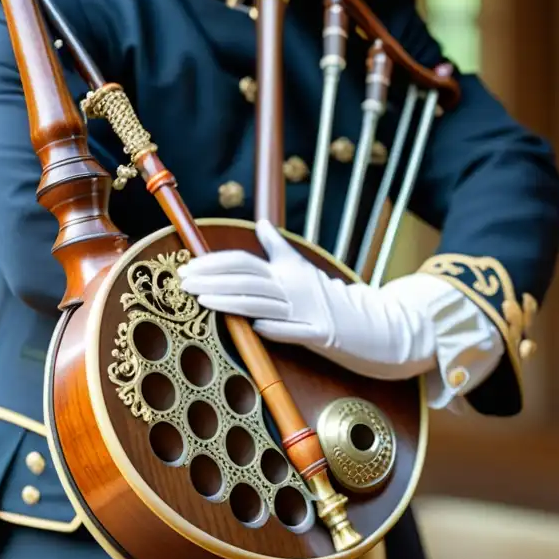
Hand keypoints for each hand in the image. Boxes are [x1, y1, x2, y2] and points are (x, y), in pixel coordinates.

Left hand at [177, 220, 438, 380]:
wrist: (373, 323)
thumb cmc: (330, 298)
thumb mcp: (303, 269)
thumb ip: (279, 249)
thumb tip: (262, 224)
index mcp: (287, 273)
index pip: (245, 263)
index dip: (216, 264)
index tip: (189, 267)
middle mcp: (294, 288)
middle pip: (248, 280)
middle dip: (214, 281)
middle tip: (184, 283)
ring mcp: (307, 312)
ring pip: (264, 304)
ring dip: (232, 302)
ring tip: (203, 301)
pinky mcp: (322, 335)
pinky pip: (295, 332)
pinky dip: (274, 328)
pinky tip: (252, 327)